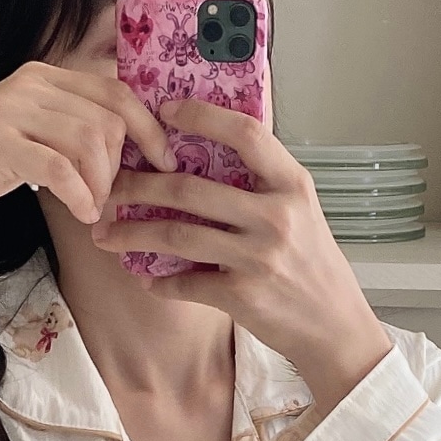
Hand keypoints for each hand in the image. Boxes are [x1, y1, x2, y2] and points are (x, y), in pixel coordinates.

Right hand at [0, 62, 173, 232]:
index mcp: (43, 76)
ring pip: (87, 141)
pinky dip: (79, 194)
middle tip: (112, 197)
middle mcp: (29, 84)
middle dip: (121, 166)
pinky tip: (81, 214)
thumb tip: (134, 150)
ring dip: (101, 184)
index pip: (115, 90)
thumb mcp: (33, 137)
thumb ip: (74, 131)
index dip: (148, 126)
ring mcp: (11, 110)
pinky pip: (58, 167)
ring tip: (94, 209)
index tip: (166, 159)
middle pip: (106, 119)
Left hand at [89, 98, 390, 414]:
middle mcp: (277, 217)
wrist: (335, 328)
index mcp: (293, 186)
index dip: (201, 117)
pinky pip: (185, 283)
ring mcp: (258, 257)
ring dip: (132, 233)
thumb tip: (205, 156)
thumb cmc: (313, 267)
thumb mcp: (302, 212)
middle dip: (138, 185)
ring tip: (105, 233)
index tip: (164, 111)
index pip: (246, 134)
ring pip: (177, 234)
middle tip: (110, 186)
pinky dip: (159, 281)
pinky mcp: (242, 295)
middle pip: (190, 188)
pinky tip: (145, 277)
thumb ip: (263, 185)